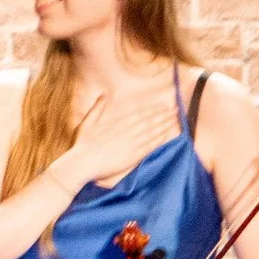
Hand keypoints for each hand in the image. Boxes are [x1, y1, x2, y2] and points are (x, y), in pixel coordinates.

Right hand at [59, 93, 180, 188]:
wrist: (82, 163)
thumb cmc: (82, 145)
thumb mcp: (87, 123)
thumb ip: (97, 108)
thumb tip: (103, 95)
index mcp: (117, 123)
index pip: (139, 115)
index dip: (153, 110)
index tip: (163, 106)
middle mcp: (126, 132)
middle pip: (149, 121)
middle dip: (163, 115)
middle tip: (176, 110)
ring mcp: (130, 144)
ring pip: (152, 132)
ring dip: (164, 125)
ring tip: (176, 119)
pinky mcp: (132, 156)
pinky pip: (149, 147)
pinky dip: (159, 140)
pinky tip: (168, 136)